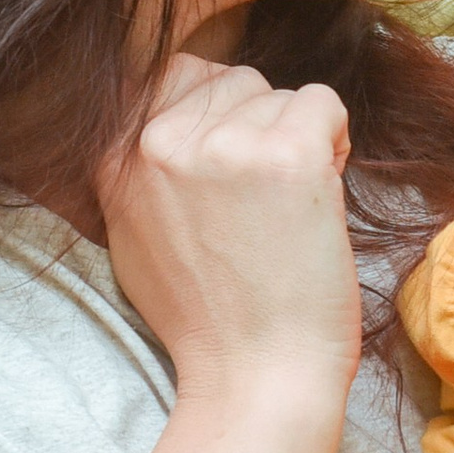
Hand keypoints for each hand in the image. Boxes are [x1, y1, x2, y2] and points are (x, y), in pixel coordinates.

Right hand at [99, 58, 359, 404]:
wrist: (254, 376)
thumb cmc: (207, 319)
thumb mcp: (136, 235)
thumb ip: (142, 169)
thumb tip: (166, 118)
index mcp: (118, 157)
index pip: (176, 76)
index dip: (218, 116)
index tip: (231, 170)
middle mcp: (161, 140)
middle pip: (235, 81)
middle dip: (260, 126)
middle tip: (263, 199)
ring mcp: (225, 144)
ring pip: (281, 95)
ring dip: (297, 139)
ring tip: (287, 209)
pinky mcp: (287, 155)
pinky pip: (325, 104)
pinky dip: (335, 142)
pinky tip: (319, 196)